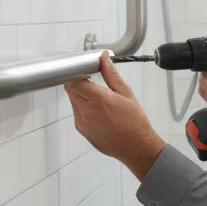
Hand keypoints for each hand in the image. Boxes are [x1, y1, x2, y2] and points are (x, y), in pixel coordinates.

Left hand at [64, 53, 166, 179]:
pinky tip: (100, 113)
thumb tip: (104, 58)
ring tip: (100, 100)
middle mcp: (86, 111)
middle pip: (70, 89)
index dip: (76, 73)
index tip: (84, 70)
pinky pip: (77, 113)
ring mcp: (82, 122)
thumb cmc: (135, 123)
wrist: (135, 147)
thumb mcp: (126, 94)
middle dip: (78, 82)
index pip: (74, 80)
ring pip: (73, 101)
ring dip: (81, 96)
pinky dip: (84, 108)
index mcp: (99, 99)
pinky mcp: (81, 130)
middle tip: (92, 81)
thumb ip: (112, 74)